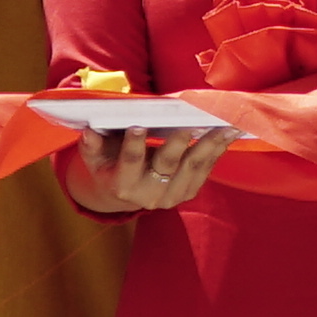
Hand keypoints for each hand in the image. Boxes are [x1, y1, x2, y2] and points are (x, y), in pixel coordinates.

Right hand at [62, 125, 233, 217]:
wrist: (124, 192)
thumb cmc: (109, 165)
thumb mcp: (95, 158)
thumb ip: (92, 146)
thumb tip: (88, 131)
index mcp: (122, 185)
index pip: (129, 163)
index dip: (133, 145)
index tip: (137, 124)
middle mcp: (148, 195)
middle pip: (166, 165)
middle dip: (178, 142)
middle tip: (190, 120)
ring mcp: (171, 196)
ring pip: (192, 167)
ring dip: (210, 144)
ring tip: (224, 124)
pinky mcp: (187, 192)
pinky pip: (205, 170)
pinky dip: (217, 150)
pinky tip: (228, 132)